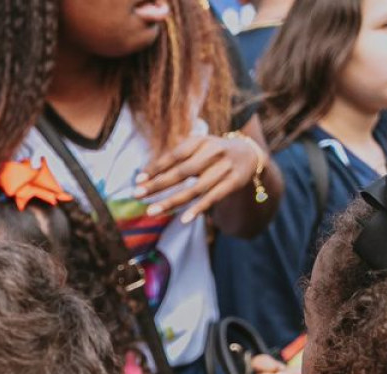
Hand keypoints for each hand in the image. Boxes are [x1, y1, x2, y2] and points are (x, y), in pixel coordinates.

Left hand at [139, 129, 266, 224]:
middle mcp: (214, 152)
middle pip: (182, 172)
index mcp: (201, 141)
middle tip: (137, 195)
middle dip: (158, 185)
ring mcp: (225, 168)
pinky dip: (199, 208)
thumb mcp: (196, 149)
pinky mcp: (234, 182)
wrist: (249, 154)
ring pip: (196, 188)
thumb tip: (143, 178)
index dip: (155, 168)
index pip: (175, 155)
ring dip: (172, 201)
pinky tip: (183, 219)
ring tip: (151, 212)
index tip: (137, 181)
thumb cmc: (211, 154)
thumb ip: (174, 161)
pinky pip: (214, 197)